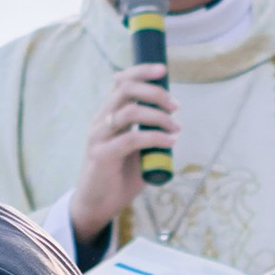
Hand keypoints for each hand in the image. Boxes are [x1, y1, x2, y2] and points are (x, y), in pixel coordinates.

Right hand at [67, 69, 178, 242]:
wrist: (98, 204)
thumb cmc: (119, 175)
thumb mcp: (137, 149)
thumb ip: (149, 133)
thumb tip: (173, 122)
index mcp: (109, 114)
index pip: (121, 82)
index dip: (141, 71)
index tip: (163, 70)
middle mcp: (101, 120)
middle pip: (125, 89)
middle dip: (154, 92)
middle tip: (176, 106)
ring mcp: (99, 136)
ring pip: (129, 112)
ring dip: (158, 116)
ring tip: (175, 128)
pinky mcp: (101, 155)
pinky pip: (131, 139)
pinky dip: (155, 137)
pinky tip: (170, 143)